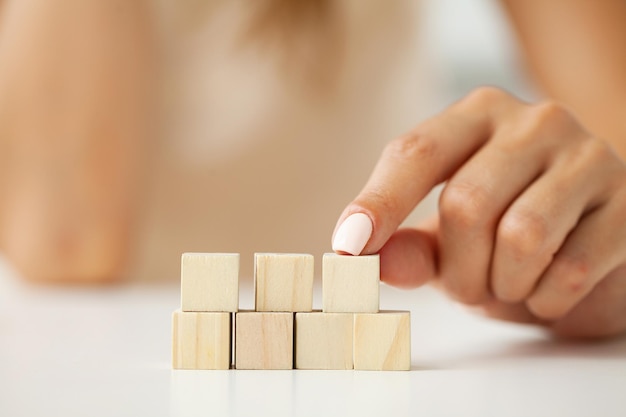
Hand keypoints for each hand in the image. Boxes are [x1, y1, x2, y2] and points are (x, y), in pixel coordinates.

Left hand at [332, 87, 625, 337]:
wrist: (591, 243)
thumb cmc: (505, 233)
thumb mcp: (447, 240)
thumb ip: (407, 246)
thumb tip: (362, 257)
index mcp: (476, 116)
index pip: (415, 152)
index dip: (378, 204)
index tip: (348, 250)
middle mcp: (533, 122)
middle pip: (466, 203)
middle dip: (458, 270)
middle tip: (469, 287)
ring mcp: (587, 156)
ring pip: (521, 236)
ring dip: (502, 285)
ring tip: (508, 284)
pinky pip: (571, 268)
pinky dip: (546, 298)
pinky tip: (549, 288)